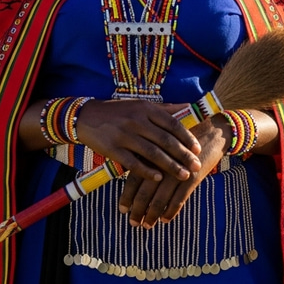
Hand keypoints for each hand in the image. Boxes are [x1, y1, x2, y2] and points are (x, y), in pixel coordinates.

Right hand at [74, 99, 201, 184]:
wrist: (86, 117)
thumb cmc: (117, 111)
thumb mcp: (140, 105)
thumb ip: (164, 108)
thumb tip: (188, 107)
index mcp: (145, 108)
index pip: (171, 123)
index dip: (186, 137)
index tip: (198, 149)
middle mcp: (136, 121)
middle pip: (165, 140)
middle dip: (183, 155)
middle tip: (196, 166)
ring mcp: (124, 135)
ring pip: (152, 153)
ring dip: (170, 166)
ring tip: (184, 175)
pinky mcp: (113, 149)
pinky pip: (133, 163)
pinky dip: (147, 171)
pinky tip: (159, 179)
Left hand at [118, 113, 230, 228]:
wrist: (213, 130)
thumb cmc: (185, 137)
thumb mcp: (165, 142)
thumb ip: (151, 156)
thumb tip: (135, 175)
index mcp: (152, 151)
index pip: (134, 177)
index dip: (127, 195)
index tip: (121, 209)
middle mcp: (162, 162)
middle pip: (145, 190)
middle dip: (137, 209)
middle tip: (133, 222)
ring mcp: (177, 170)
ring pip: (160, 198)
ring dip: (152, 214)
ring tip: (147, 225)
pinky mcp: (192, 177)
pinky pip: (178, 200)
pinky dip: (170, 212)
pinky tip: (165, 220)